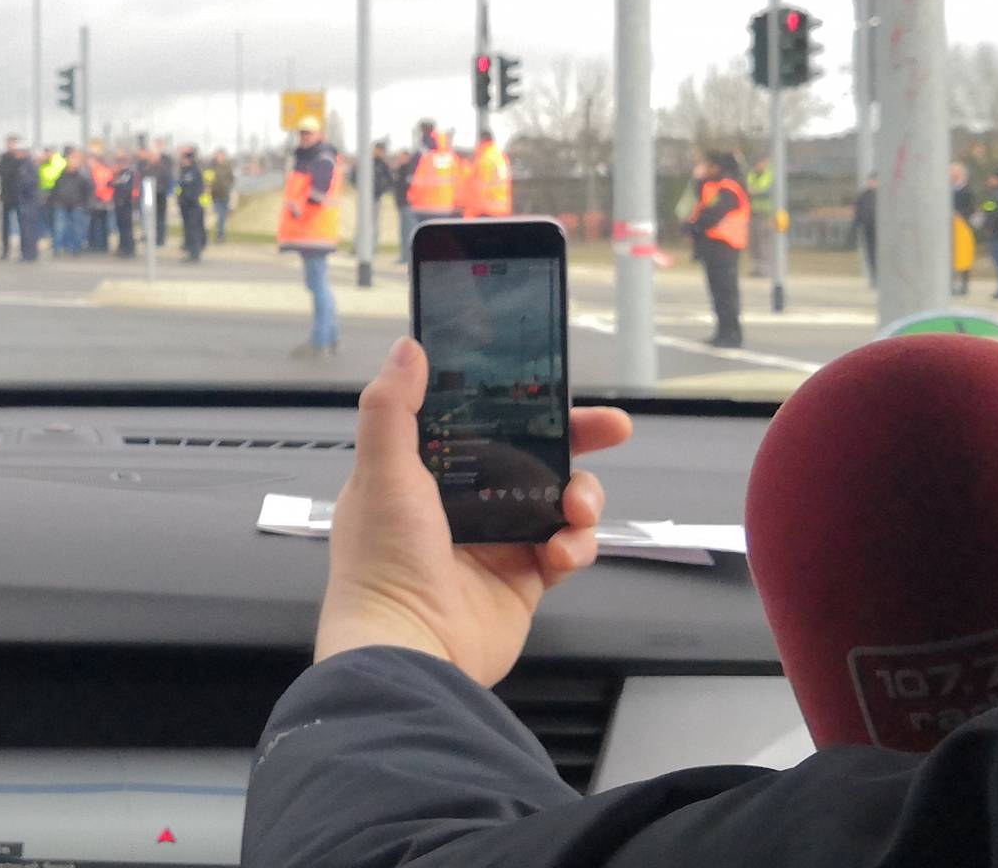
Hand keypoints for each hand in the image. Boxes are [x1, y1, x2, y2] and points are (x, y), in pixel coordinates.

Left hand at [314, 337, 627, 685]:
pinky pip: (566, 550)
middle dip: (577, 440)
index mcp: (424, 473)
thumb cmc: (385, 558)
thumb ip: (393, 408)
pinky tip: (561, 553)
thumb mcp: (381, 473)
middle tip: (616, 427)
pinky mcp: (523, 581)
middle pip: (531, 456)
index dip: (519, 402)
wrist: (409, 649)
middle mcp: (462, 504)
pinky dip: (575, 547)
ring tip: (577, 508)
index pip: (481, 422)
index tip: (555, 384)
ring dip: (582, 497)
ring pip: (558, 501)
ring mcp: (496, 543)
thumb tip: (408, 347)